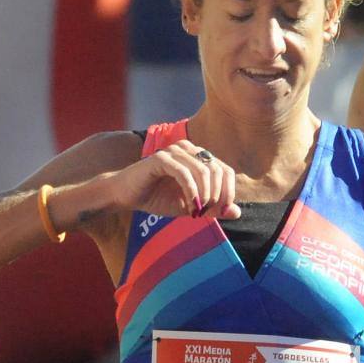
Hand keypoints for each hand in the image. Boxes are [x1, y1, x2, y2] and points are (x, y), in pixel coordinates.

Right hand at [102, 140, 240, 218]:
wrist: (126, 195)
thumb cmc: (157, 198)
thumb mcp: (190, 206)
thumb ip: (213, 208)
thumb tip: (237, 212)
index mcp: (198, 157)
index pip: (225, 171)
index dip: (228, 192)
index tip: (222, 211)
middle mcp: (189, 149)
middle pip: (217, 170)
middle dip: (216, 196)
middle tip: (205, 213)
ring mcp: (175, 151)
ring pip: (203, 171)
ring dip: (204, 196)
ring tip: (197, 212)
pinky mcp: (161, 158)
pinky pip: (184, 173)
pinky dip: (191, 192)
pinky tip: (189, 207)